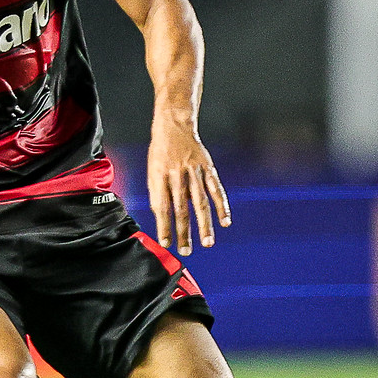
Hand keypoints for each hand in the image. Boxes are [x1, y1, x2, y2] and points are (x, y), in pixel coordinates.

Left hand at [148, 118, 230, 254]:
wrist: (174, 125)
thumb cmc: (160, 152)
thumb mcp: (151, 171)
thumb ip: (156, 193)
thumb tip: (160, 217)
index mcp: (159, 177)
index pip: (161, 207)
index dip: (164, 227)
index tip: (166, 244)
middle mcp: (177, 175)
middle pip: (181, 209)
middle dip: (183, 232)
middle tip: (186, 251)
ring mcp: (194, 172)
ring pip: (200, 202)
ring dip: (204, 225)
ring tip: (207, 243)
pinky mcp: (208, 168)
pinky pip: (216, 189)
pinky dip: (222, 206)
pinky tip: (225, 221)